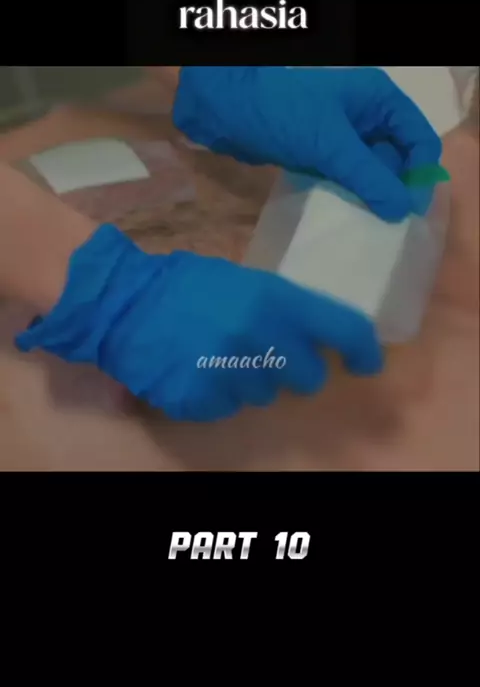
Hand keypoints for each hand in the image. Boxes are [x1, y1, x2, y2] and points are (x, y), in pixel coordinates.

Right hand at [15, 225, 381, 421]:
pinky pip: (226, 407)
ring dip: (249, 381)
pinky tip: (194, 370)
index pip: (343, 329)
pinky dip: (215, 394)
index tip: (364, 363)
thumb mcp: (243, 279)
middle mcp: (260, 338)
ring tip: (216, 355)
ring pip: (264, 395)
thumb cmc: (182, 284)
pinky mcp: (202, 400)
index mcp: (274, 299)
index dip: (362, 350)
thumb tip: (317, 335)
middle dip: (294, 370)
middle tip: (267, 355)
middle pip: (308, 377)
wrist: (120, 304)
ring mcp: (230, 373)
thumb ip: (281, 306)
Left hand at [173, 66, 441, 220]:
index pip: (419, 139)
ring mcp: (344, 133)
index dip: (419, 174)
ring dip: (373, 195)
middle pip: (399, 157)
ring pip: (373, 170)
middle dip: (397, 188)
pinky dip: (351, 194)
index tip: (409, 211)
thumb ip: (368, 177)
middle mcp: (368, 114)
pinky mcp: (322, 151)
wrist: (225, 108)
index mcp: (379, 100)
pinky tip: (348, 217)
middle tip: (389, 225)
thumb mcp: (330, 146)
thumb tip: (402, 210)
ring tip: (371, 226)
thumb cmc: (282, 114)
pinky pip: (348, 176)